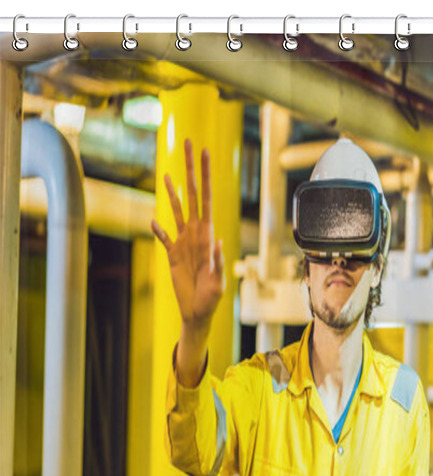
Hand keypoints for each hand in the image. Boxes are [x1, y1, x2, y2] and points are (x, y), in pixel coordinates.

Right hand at [151, 138, 224, 331]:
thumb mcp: (217, 283)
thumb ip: (216, 262)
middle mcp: (196, 234)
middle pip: (192, 195)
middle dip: (191, 170)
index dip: (205, 175)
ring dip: (171, 192)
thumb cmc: (212, 300)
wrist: (198, 313)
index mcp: (207, 236)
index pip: (206, 199)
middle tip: (188, 144)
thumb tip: (216, 240)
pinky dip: (158, 228)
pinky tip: (153, 219)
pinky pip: (163, 236)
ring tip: (165, 173)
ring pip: (176, 210)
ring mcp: (183, 242)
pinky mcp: (172, 254)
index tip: (204, 152)